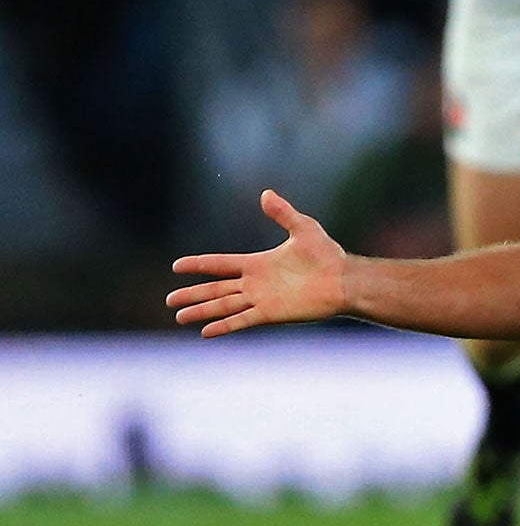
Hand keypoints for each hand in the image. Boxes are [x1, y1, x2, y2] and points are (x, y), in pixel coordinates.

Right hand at [168, 190, 348, 336]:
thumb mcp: (303, 228)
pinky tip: (206, 331)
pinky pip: (241, 320)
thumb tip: (265, 193)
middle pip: (216, 289)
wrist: (343, 280)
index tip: (176, 266)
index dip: (199, 265)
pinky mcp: (270, 313)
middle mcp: (255, 283)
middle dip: (192, 293)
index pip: (220, 264)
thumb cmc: (327, 254)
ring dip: (201, 310)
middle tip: (169, 300)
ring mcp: (261, 299)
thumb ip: (282, 213)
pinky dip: (224, 325)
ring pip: (223, 306)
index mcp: (258, 263)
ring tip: (179, 317)